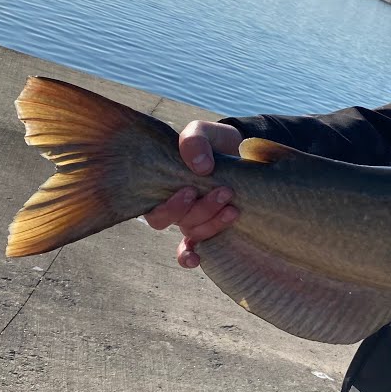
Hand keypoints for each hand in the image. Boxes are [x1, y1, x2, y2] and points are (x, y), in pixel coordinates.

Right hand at [143, 120, 243, 268]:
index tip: (191, 190)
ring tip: (233, 208)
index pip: (153, 205)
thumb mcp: (202, 131)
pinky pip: (190, 248)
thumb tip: (200, 167)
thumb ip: (195, 141)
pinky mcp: (208, 225)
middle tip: (224, 192)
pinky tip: (197, 260)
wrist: (238, 150)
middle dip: (200, 210)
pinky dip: (189, 257)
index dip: (171, 206)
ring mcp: (190, 217)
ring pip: (191, 231)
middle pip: (175, 220)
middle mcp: (173, 204)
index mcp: (162, 183)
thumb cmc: (212, 142)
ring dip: (211, 224)